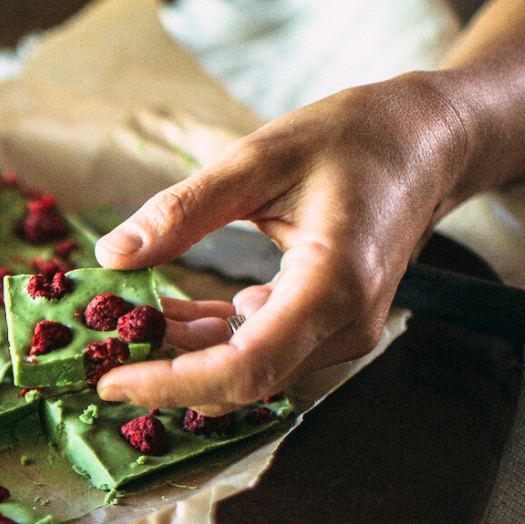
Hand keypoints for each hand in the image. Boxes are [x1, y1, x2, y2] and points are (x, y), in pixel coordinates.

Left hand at [91, 72, 471, 416]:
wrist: (427, 141)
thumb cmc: (354, 137)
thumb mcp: (258, 159)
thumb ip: (183, 210)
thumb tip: (112, 255)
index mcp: (333, 286)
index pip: (243, 369)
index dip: (171, 386)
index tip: (110, 380)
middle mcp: (343, 325)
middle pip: (240, 382)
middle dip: (163, 375)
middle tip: (96, 351)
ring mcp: (339, 331)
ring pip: (244, 372)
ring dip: (180, 358)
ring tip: (120, 323)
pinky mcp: (326, 325)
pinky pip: (258, 351)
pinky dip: (207, 341)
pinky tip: (164, 314)